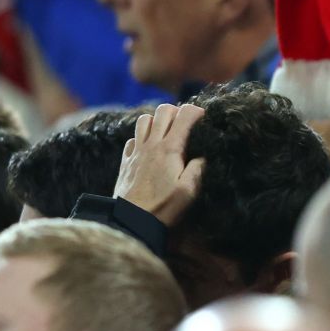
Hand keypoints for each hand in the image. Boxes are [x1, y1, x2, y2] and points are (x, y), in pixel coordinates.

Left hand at [114, 104, 205, 225]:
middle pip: (163, 110)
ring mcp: (136, 151)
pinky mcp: (126, 161)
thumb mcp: (189, 191)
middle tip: (185, 124)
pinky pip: (132, 138)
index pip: (185, 115)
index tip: (204, 118)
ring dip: (156, 120)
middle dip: (177, 111)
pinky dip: (141, 137)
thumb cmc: (162, 207)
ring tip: (166, 133)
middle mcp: (151, 144)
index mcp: (170, 148)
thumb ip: (197, 170)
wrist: (131, 220)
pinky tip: (148, 149)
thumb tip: (201, 157)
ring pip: (144, 119)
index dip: (197, 111)